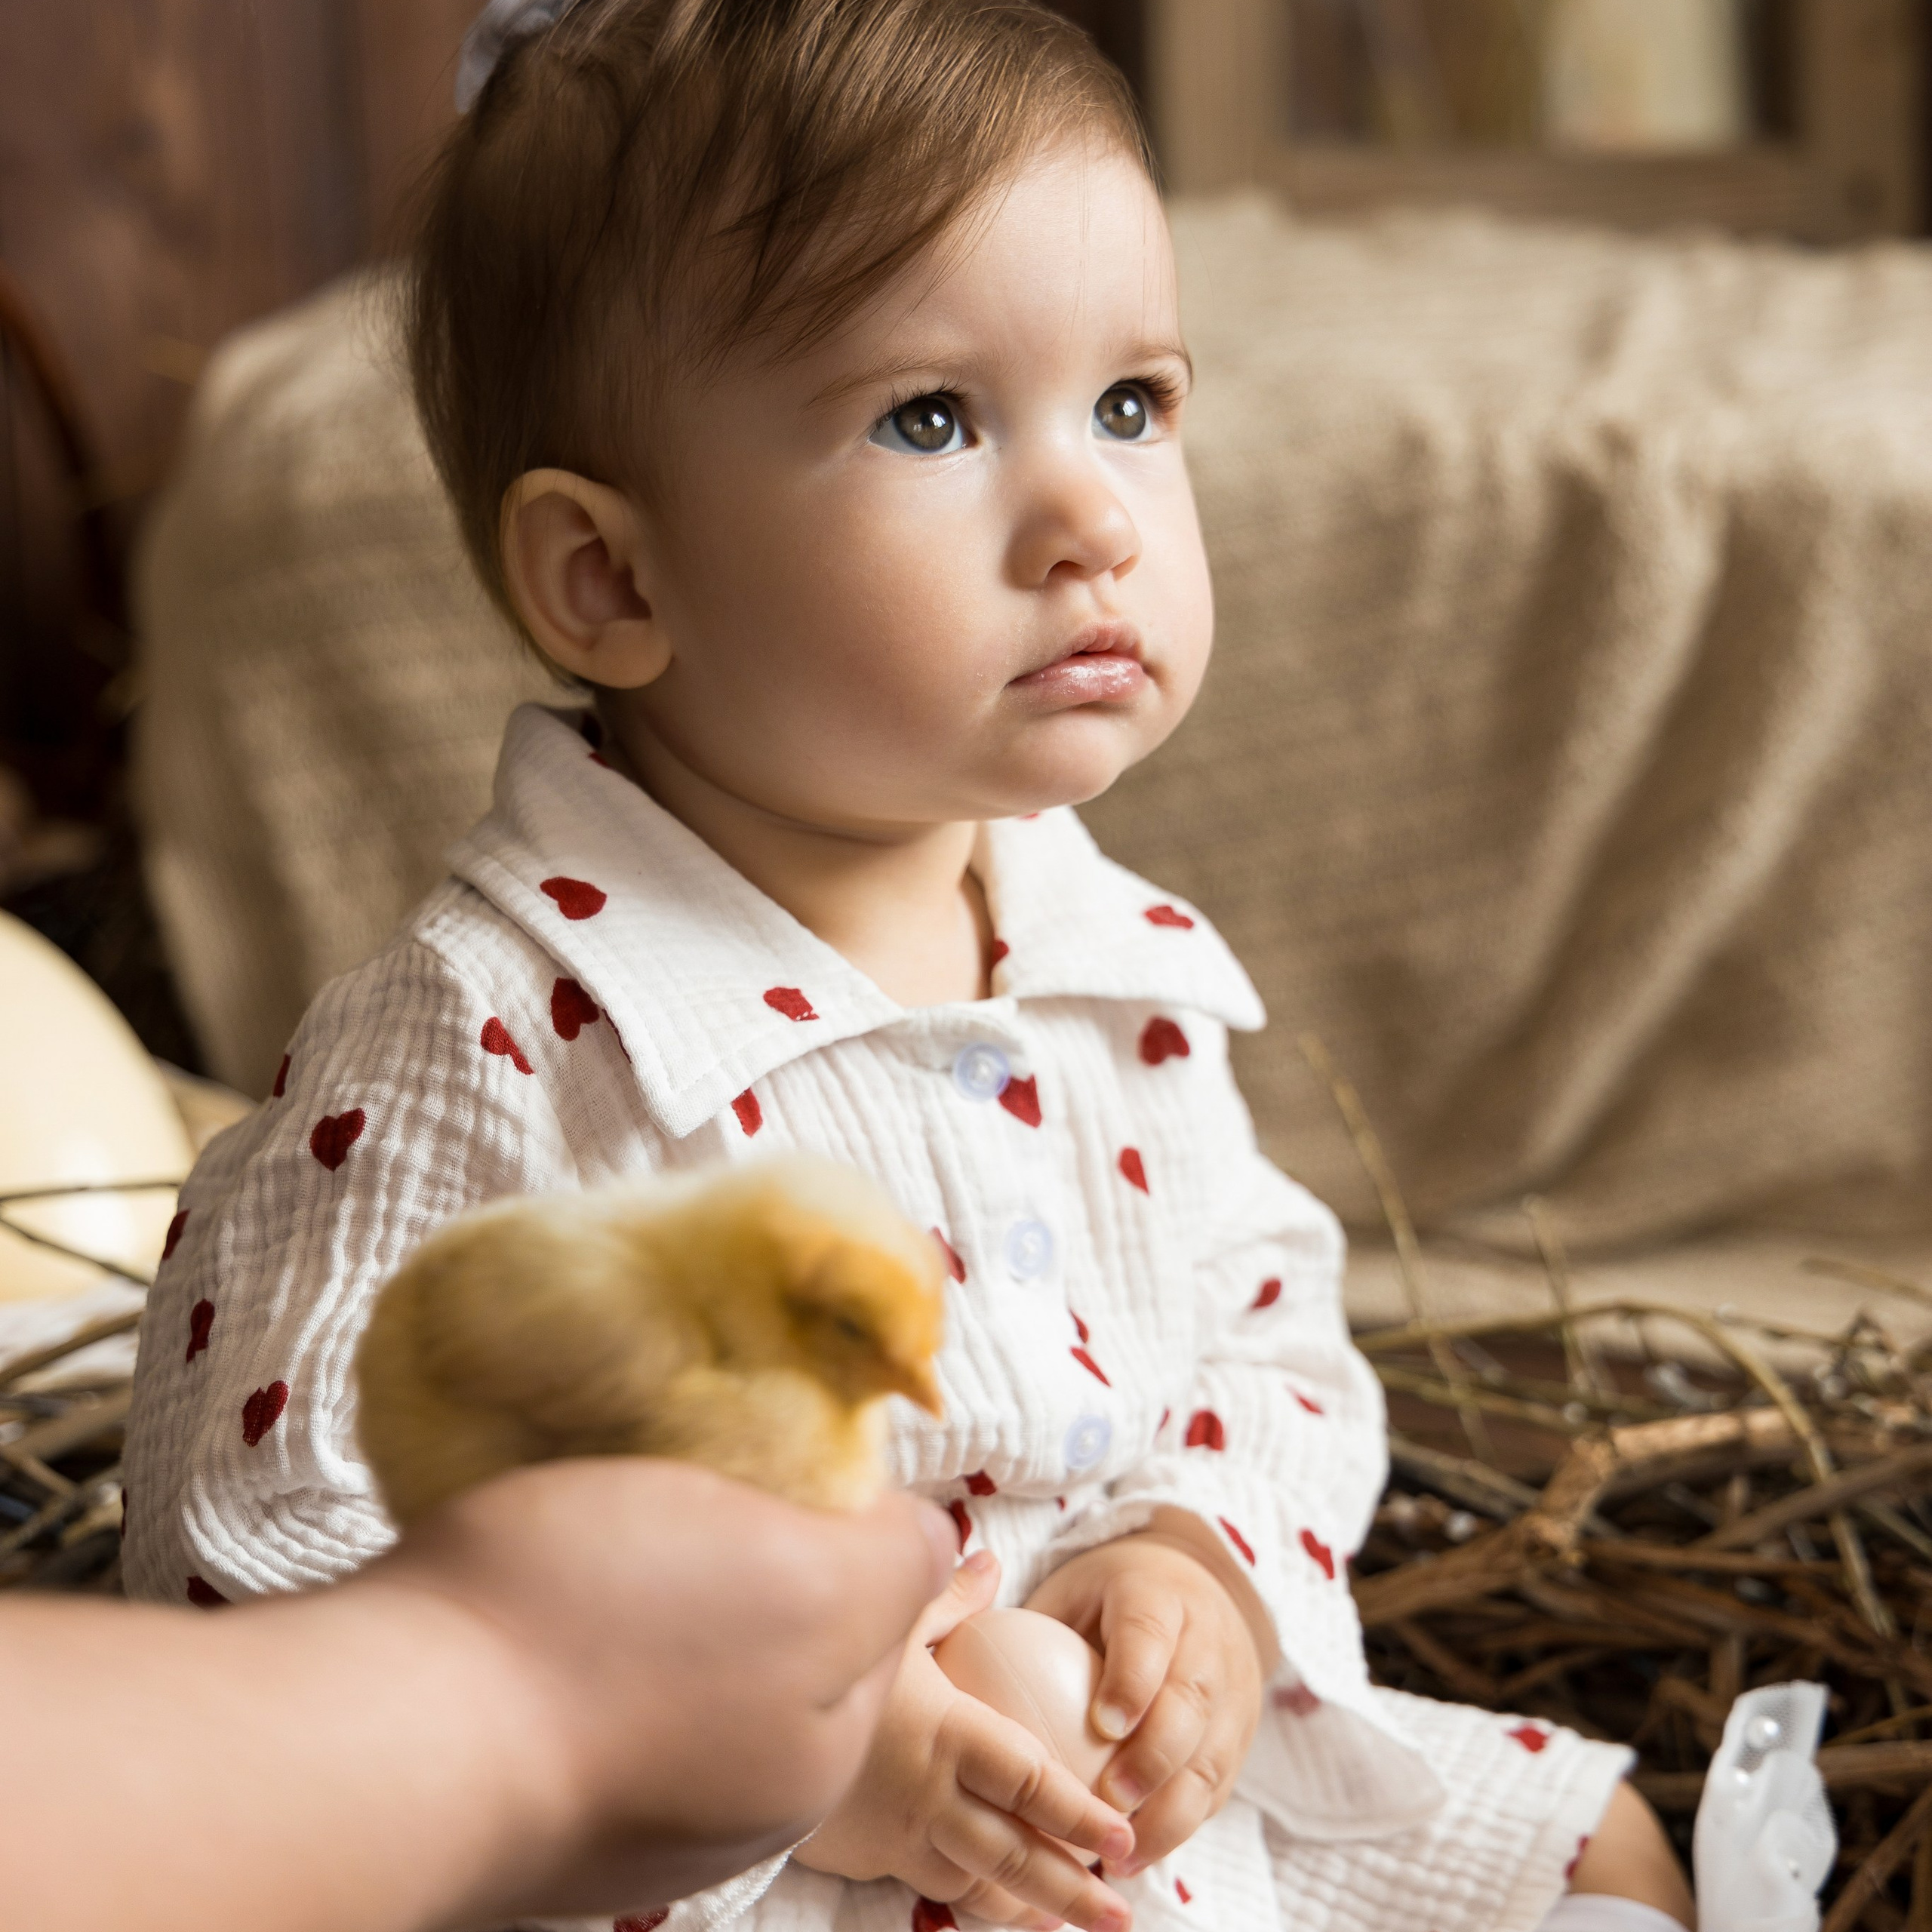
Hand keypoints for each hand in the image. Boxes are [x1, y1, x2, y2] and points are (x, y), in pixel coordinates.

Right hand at [365, 1456, 956, 1915]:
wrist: (380, 1735)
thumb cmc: (612, 1640)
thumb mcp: (810, 1584)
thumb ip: (896, 1566)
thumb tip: (940, 1540)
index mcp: (808, 1760)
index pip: (871, 1604)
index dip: (843, 1510)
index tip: (789, 1444)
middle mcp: (719, 1799)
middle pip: (770, 1625)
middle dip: (747, 1540)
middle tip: (694, 1460)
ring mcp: (606, 1793)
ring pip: (669, 1635)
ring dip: (653, 1559)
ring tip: (610, 1490)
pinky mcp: (509, 1761)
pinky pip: (575, 1657)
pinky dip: (571, 1597)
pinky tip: (540, 1555)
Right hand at [795, 1549, 1137, 1931]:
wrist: (734, 1729)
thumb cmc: (817, 1661)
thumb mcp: (885, 1618)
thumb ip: (943, 1597)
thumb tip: (988, 1561)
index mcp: (948, 1739)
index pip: (1031, 1784)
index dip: (1080, 1815)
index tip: (1123, 1839)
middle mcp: (930, 1799)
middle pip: (1012, 1856)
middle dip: (1070, 1889)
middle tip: (1119, 1912)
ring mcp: (896, 1837)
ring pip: (973, 1884)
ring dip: (1021, 1905)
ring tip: (1065, 1923)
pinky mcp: (866, 1855)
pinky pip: (928, 1883)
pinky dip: (966, 1896)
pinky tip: (987, 1901)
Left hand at [1024, 1532, 1263, 1873]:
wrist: (1196, 1588)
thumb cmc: (1109, 1597)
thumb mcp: (1072, 1591)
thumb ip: (1031, 1624)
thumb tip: (959, 1661)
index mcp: (1159, 1597)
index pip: (1151, 1633)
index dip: (1133, 1679)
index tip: (1104, 1725)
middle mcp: (1207, 1644)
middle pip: (1191, 1703)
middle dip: (1154, 1758)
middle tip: (1107, 1804)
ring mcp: (1232, 1695)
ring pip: (1211, 1758)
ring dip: (1169, 1812)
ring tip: (1119, 1854)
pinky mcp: (1238, 1740)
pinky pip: (1216, 1790)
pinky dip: (1179, 1830)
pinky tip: (1135, 1861)